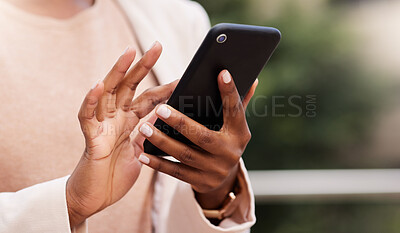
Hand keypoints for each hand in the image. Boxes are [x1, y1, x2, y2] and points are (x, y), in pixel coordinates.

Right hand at [66, 42, 176, 226]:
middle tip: (158, 46)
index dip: (164, 88)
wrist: (95, 199)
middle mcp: (116, 119)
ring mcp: (102, 126)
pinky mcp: (90, 138)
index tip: (183, 79)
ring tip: (129, 53)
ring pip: (108, 93)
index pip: (148, 99)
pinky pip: (87, 116)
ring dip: (117, 72)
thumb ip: (149, 134)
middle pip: (129, 87)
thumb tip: (165, 119)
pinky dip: (91, 101)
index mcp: (129, 123)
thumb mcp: (140, 152)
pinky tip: (98, 85)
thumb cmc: (115, 176)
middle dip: (142, 66)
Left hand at [137, 70, 257, 208]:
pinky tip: (143, 154)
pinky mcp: (201, 182)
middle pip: (202, 136)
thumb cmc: (225, 140)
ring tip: (145, 127)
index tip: (221, 73)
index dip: (230, 93)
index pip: (236, 110)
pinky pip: (176, 172)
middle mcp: (231, 153)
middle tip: (160, 108)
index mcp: (240, 134)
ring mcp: (216, 170)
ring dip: (163, 142)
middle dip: (180, 123)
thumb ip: (238, 102)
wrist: (224, 179)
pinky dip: (158, 163)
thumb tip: (252, 78)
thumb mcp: (235, 124)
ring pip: (185, 155)